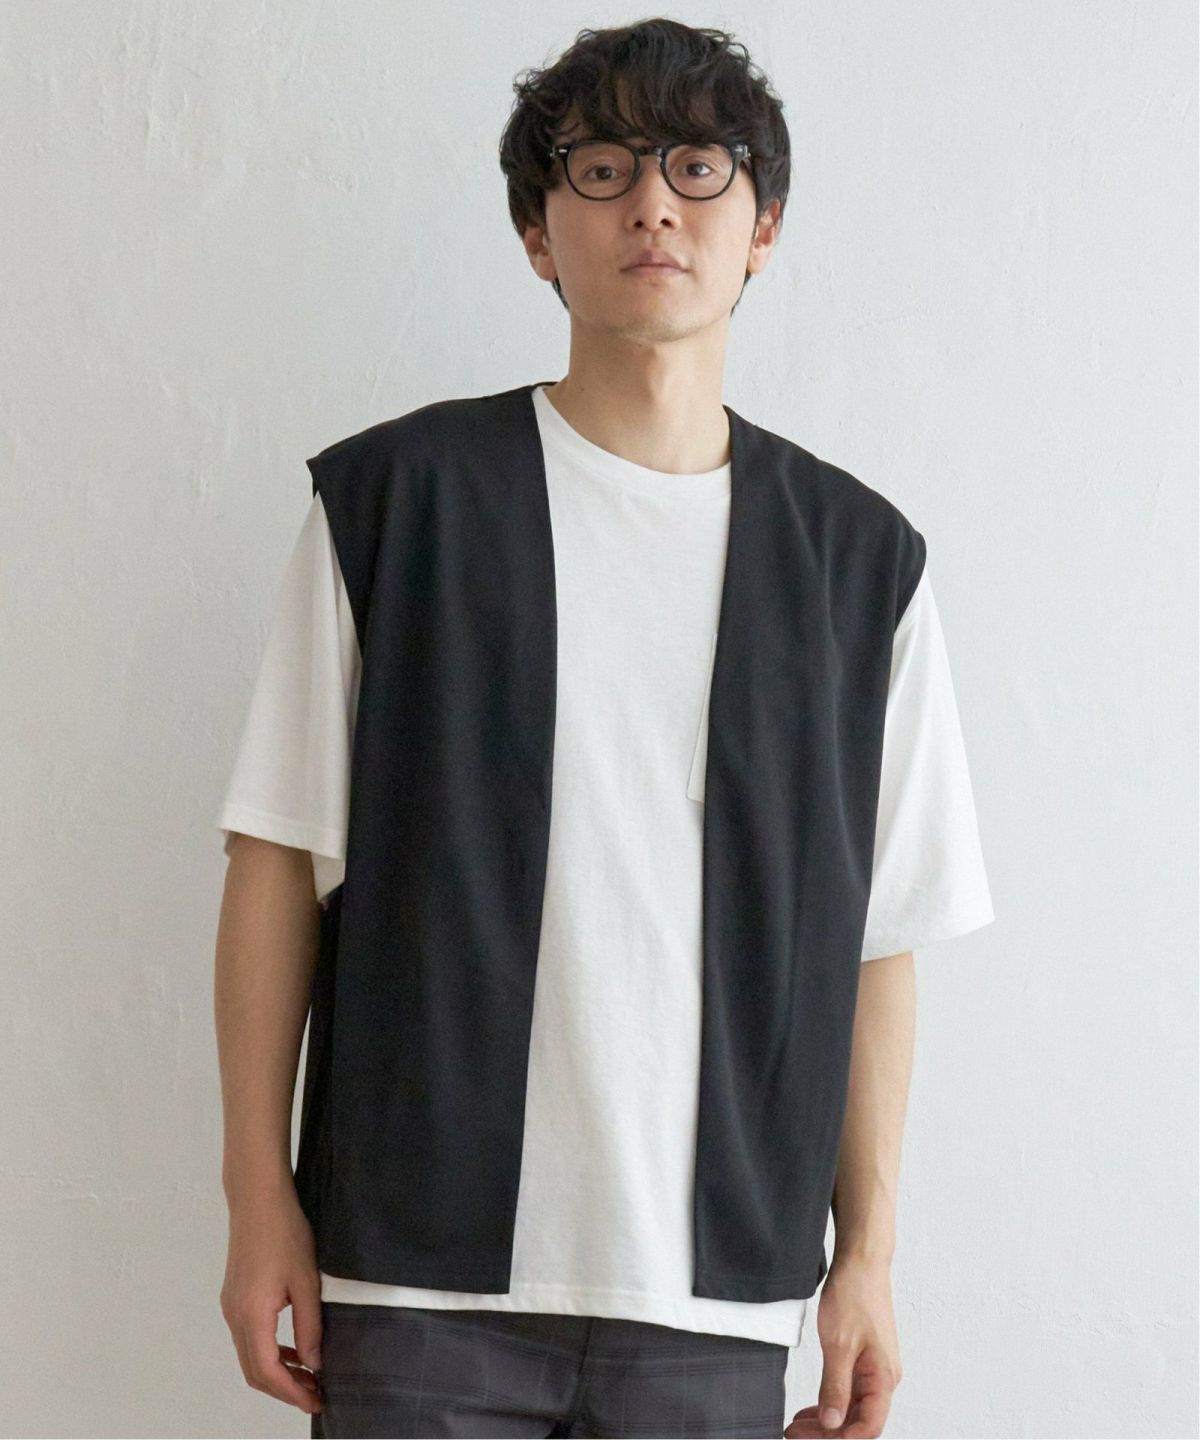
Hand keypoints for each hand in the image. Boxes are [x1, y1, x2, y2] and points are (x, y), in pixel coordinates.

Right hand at [219, 1185, 324, 1416]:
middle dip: (284, 1389)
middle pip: (254, 1371)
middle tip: (316, 1394)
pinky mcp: (234, 1296)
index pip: (267, 1372)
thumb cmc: (286, 1233)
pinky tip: (293, 1349)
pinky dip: (270, 1352)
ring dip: (277, 1372)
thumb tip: (314, 1363)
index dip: (291, 1393)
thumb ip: (310, 1326)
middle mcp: (234, 1316)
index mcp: (251, 1315)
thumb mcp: (306, 1281)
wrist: (257, 1199)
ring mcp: (231, 1306)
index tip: (316, 1401)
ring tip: (309, 1376)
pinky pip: (249, 1337)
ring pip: (250, 1356)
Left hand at [783, 1252, 901, 1438]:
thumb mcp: (839, 1344)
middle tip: (794, 1433)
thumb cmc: (855, 1295)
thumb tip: (833, 1424)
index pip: (868, 1427)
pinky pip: (849, 1390)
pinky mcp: (864, 1359)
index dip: (841, 1438)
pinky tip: (812, 1408)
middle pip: (857, 1420)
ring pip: (851, 1407)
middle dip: (826, 1432)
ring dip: (826, 1419)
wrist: (861, 1262)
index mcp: (883, 1378)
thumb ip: (835, 1387)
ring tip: (797, 1425)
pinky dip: (830, 1401)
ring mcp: (874, 1369)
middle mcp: (883, 1378)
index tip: (810, 1438)